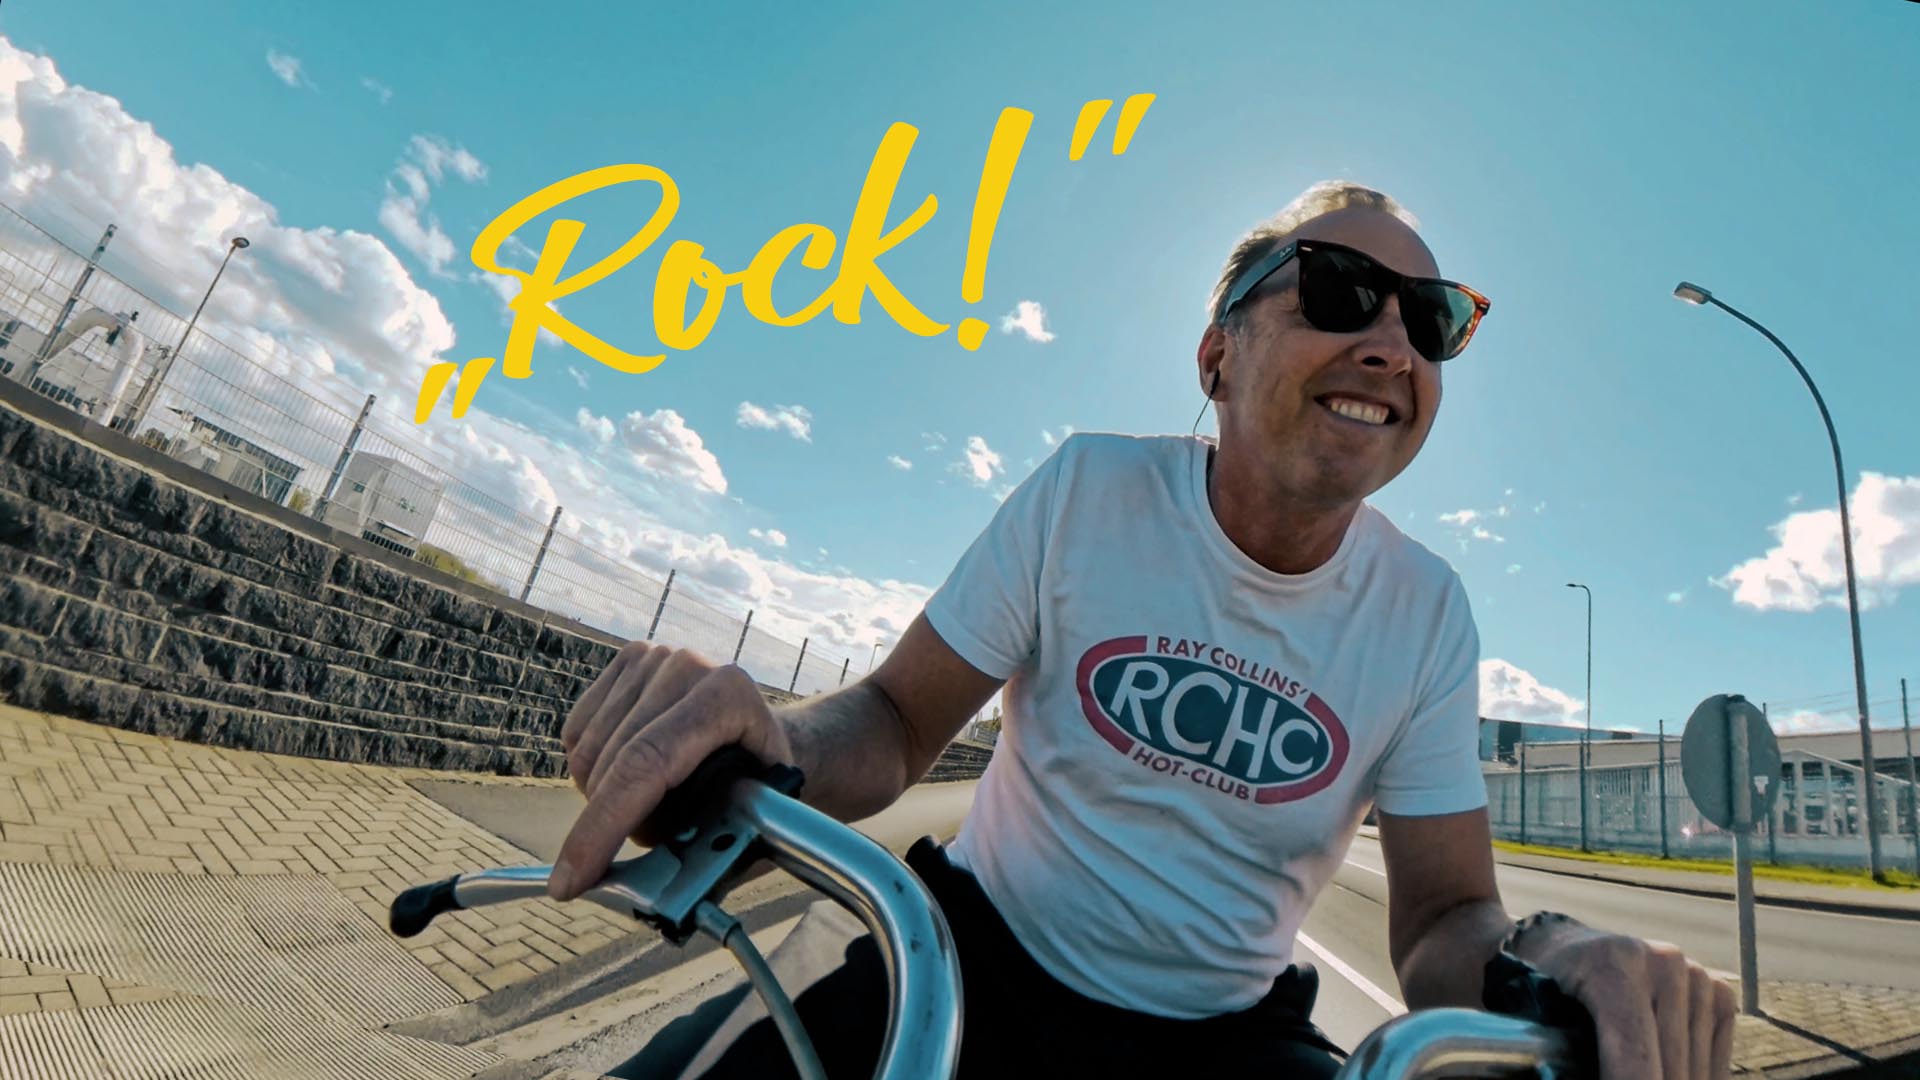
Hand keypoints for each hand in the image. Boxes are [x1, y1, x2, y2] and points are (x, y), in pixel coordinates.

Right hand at [552, 642, 794, 900]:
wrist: (767, 742)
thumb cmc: (762, 793)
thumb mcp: (748, 829)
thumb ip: (703, 859)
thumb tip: (648, 894)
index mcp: (728, 696)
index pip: (645, 766)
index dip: (602, 829)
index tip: (569, 883)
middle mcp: (688, 665)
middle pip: (609, 764)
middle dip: (609, 826)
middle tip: (655, 841)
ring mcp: (656, 657)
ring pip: (584, 755)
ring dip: (603, 801)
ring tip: (657, 803)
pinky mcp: (628, 661)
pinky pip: (576, 736)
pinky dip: (592, 773)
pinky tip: (633, 775)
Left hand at [1518, 923, 1736, 1079]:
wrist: (1564, 947)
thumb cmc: (1543, 988)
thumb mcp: (1539, 1018)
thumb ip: (1563, 1057)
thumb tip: (1568, 1072)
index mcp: (1612, 964)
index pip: (1635, 1053)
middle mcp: (1662, 961)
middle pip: (1670, 1068)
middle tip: (1614, 1077)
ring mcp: (1695, 973)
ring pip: (1697, 1069)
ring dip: (1669, 1079)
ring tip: (1633, 1071)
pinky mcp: (1717, 989)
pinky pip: (1717, 1058)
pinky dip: (1696, 1076)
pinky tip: (1664, 1070)